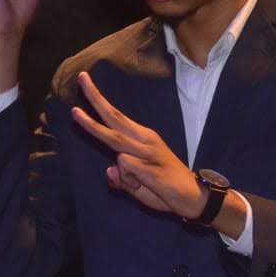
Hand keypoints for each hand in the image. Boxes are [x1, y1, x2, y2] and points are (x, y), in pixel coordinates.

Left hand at [70, 71, 202, 218]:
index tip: (85, 81)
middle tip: (81, 79)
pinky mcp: (151, 168)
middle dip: (95, 99)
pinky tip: (145, 184)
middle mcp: (144, 140)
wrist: (194, 198)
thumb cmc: (164, 188)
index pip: (116, 117)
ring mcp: (148, 153)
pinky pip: (126, 167)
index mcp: (141, 138)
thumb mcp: (138, 185)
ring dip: (100, 137)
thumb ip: (122, 179)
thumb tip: (110, 172)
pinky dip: (128, 179)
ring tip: (93, 129)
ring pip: (116, 142)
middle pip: (114, 117)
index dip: (99, 101)